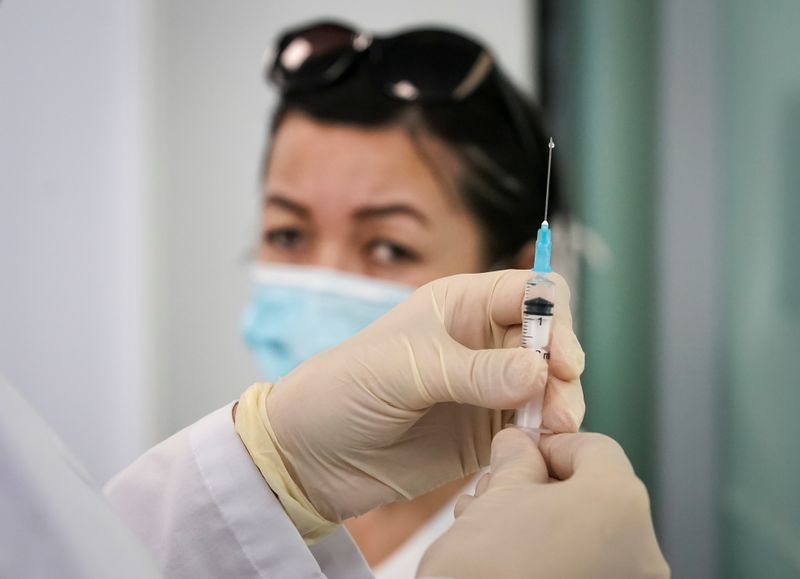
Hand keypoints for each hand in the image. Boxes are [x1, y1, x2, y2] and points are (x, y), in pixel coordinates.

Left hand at [266, 269, 584, 521]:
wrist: (312, 454)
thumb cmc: (345, 390)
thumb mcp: (405, 371)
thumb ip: (474, 371)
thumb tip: (540, 372)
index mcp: (461, 304)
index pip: (531, 292)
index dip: (554, 317)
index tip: (558, 358)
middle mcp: (482, 340)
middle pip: (551, 339)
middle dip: (563, 367)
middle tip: (558, 405)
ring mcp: (488, 387)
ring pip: (551, 385)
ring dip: (562, 405)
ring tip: (554, 431)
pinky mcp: (488, 430)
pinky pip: (535, 426)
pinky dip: (546, 435)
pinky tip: (539, 449)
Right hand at [417, 429, 669, 578]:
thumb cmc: (484, 570)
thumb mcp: (496, 495)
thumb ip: (516, 459)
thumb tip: (518, 447)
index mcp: (618, 503)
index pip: (595, 449)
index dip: (552, 444)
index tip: (521, 450)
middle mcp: (642, 550)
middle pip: (595, 493)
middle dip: (544, 486)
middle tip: (502, 490)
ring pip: (591, 534)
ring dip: (546, 522)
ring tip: (496, 528)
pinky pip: (590, 568)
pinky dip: (557, 557)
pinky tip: (512, 559)